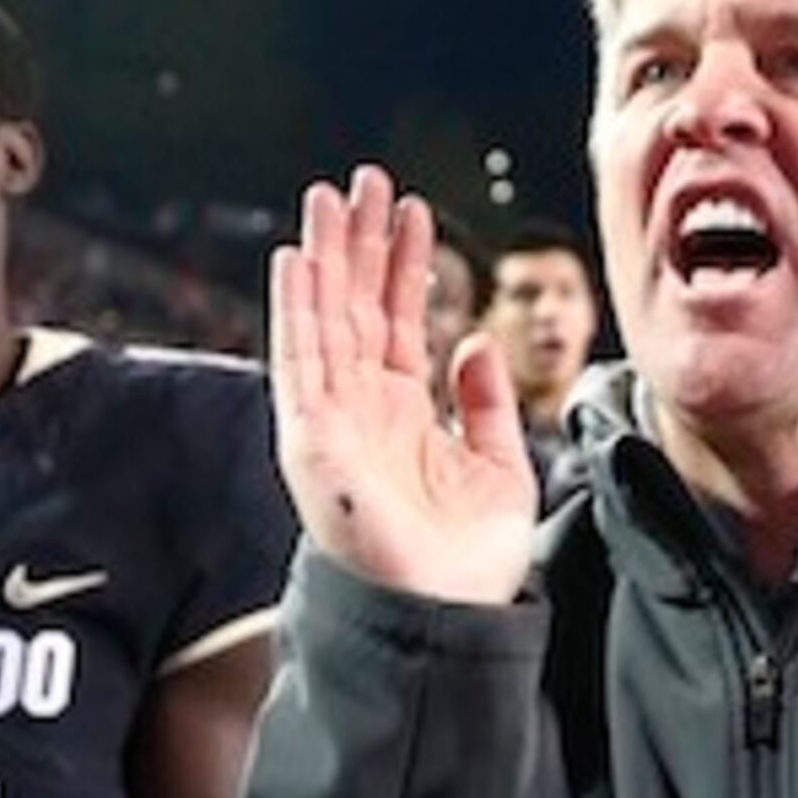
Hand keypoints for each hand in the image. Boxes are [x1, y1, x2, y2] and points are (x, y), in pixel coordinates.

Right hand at [269, 167, 536, 602]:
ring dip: (325, 258)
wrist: (449, 619)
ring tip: (329, 196)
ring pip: (325, 321)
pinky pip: (300, 362)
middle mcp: (363, 413)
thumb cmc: (471, 562)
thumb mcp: (500, 464)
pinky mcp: (313, 443)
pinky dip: (296, 309)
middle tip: (362, 178)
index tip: (412, 209)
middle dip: (358, 243)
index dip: (404, 265)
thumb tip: (473, 342)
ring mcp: (334, 424)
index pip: (398, 321)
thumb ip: (486, 402)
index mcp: (405, 416)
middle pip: (355, 308)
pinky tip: (299, 258)